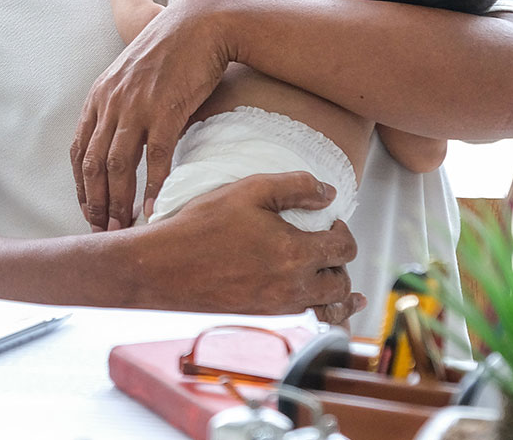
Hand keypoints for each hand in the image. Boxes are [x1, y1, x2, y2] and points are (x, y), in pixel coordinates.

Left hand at [71, 0, 232, 229]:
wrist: (199, 25)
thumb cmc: (170, 53)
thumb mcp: (132, 79)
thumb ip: (121, 109)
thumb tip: (123, 144)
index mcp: (99, 98)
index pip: (79, 151)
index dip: (81, 186)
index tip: (88, 210)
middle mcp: (111, 104)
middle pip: (93, 164)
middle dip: (95, 202)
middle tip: (102, 230)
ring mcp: (136, 107)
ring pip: (117, 166)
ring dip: (119, 202)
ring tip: (122, 228)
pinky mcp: (165, 109)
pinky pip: (154, 157)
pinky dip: (152, 186)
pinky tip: (154, 208)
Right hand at [133, 172, 364, 320]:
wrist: (163, 267)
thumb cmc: (200, 227)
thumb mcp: (248, 191)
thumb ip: (294, 186)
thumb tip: (328, 193)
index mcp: (295, 252)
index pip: (343, 247)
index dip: (343, 232)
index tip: (332, 225)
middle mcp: (293, 286)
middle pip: (340, 281)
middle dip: (341, 264)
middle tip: (328, 251)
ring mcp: (279, 308)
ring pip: (329, 311)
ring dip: (341, 299)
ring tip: (350, 296)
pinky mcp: (263, 320)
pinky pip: (308, 327)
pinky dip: (322, 321)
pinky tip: (322, 316)